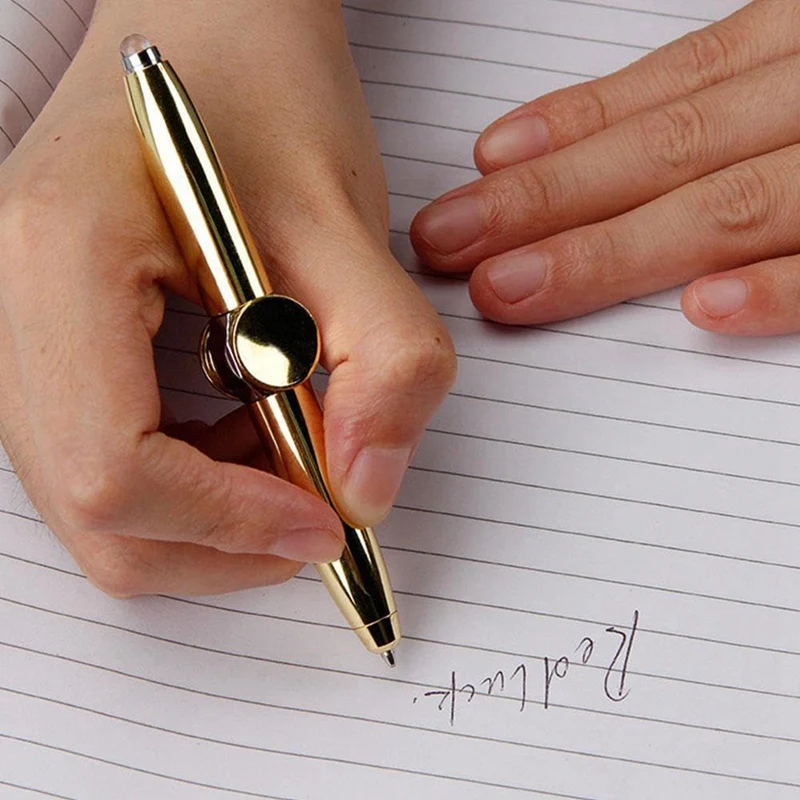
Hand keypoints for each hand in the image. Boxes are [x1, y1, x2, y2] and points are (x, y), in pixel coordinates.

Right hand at [0, 0, 454, 596]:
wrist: (217, 28)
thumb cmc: (267, 91)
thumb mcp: (347, 219)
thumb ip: (385, 357)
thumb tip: (365, 490)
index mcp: (60, 261)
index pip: (111, 469)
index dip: (226, 524)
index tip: (326, 523)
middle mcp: (10, 308)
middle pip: (96, 511)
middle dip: (222, 535)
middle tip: (321, 499)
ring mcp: (24, 335)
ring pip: (103, 502)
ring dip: (217, 507)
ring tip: (296, 438)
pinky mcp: (59, 350)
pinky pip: (116, 462)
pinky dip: (202, 477)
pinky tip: (256, 420)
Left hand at [411, 0, 799, 335]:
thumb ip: (730, 93)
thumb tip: (601, 137)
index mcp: (797, 46)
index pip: (674, 88)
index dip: (571, 128)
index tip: (480, 167)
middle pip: (668, 151)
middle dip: (545, 201)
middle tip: (449, 242)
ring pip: (729, 205)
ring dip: (611, 252)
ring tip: (511, 288)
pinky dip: (781, 288)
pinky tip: (702, 309)